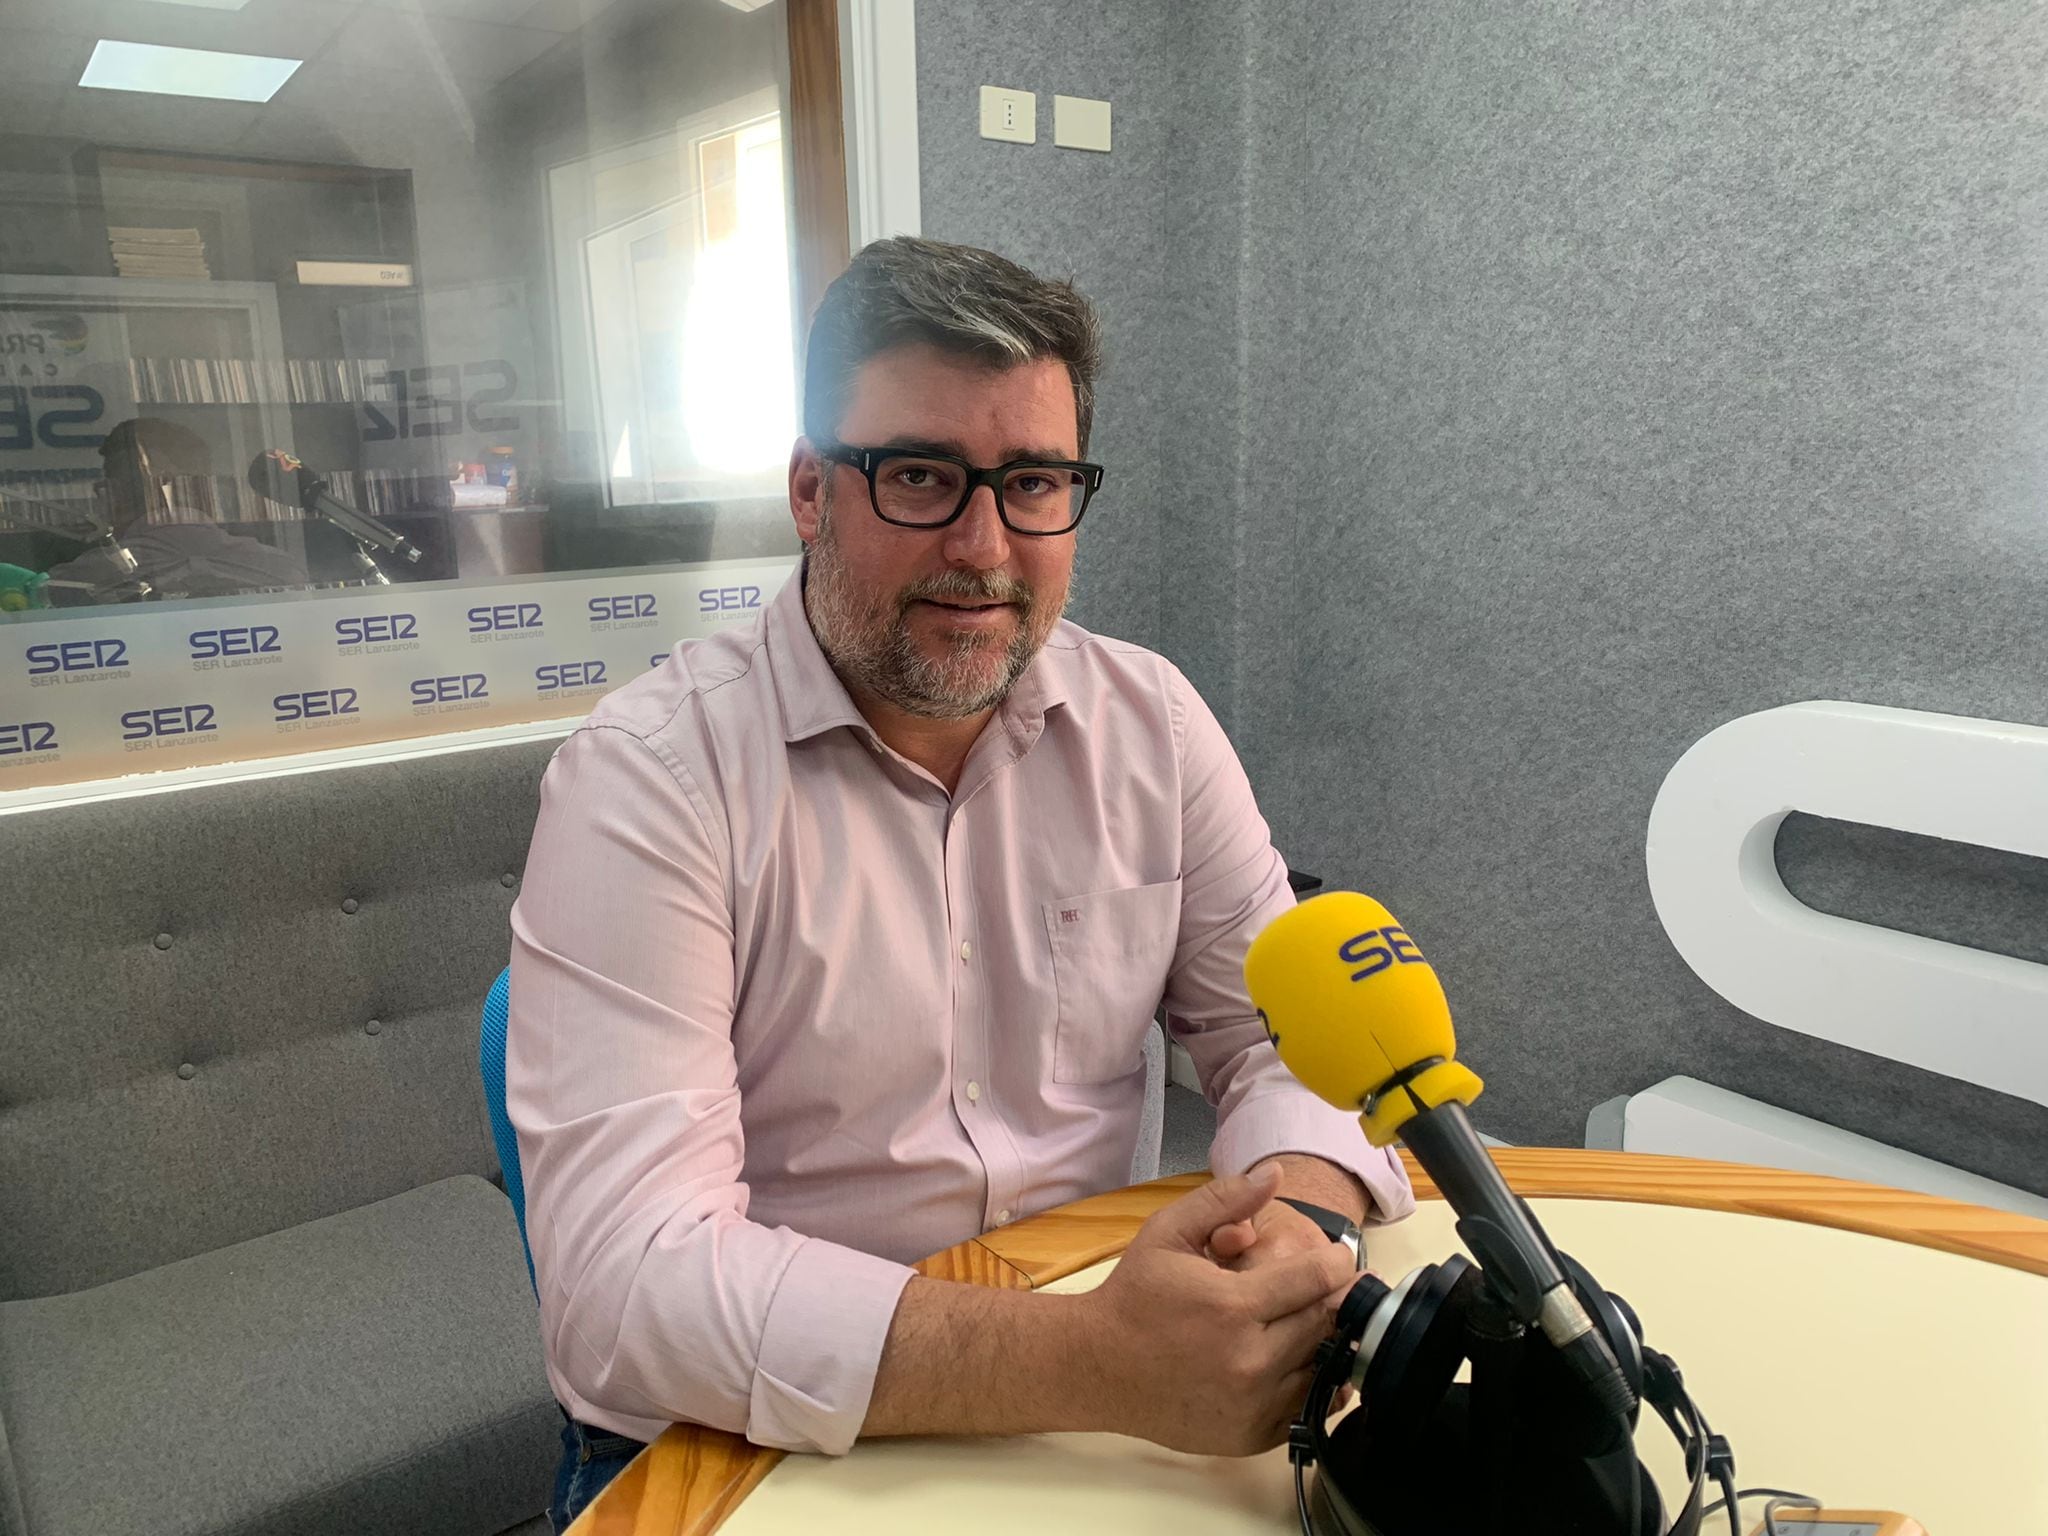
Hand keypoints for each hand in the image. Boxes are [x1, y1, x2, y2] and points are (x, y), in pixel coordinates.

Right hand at [1069, 1164, 1355, 1455]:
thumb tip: (1274, 1173)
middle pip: (1325, 1323)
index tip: (1337, 1258)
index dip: (1336, 1263)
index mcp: (1232, 1306)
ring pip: (1323, 1368)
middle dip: (1331, 1299)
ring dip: (1324, 1342)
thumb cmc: (1134, 1296)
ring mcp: (1253, 1405)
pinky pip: (1307, 1409)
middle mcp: (1249, 1360)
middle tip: (1324, 1286)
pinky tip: (1296, 1360)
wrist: (1097, 1368)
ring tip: (1308, 1320)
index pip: (1317, 1280)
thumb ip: (1224, 1200)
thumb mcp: (1168, 1233)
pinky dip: (1311, 1384)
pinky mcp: (1252, 1436)